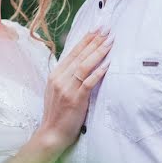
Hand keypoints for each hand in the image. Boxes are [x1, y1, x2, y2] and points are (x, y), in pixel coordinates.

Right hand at [37, 28, 112, 154]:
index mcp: (55, 75)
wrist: (51, 134)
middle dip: (95, 40)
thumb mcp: (57, 91)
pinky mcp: (75, 99)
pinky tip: (108, 63)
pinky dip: (99, 71)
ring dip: (99, 52)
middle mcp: (59, 78)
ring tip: (110, 41)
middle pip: (80, 55)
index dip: (86, 40)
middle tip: (107, 28)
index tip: (97, 29)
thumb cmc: (57, 114)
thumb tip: (81, 64)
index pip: (73, 52)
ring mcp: (66, 88)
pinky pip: (89, 82)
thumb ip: (67, 77)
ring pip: (84, 65)